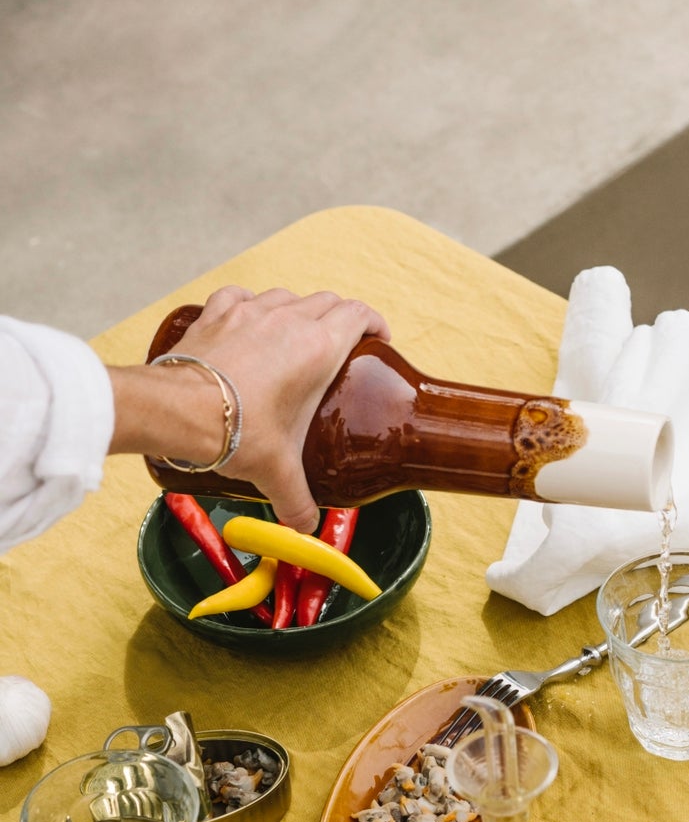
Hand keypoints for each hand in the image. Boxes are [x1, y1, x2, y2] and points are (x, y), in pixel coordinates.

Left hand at [177, 286, 389, 529]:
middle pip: (328, 302)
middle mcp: (288, 320)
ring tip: (296, 334)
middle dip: (341, 319)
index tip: (378, 339)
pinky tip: (248, 318)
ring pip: (287, 296)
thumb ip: (298, 500)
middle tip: (343, 344)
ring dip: (298, 310)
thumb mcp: (277, 470)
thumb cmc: (235, 430)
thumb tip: (306, 526)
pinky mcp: (218, 313)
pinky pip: (241, 295)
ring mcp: (251, 312)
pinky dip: (250, 304)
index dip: (374, 323)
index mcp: (318, 349)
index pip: (359, 316)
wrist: (178, 410)